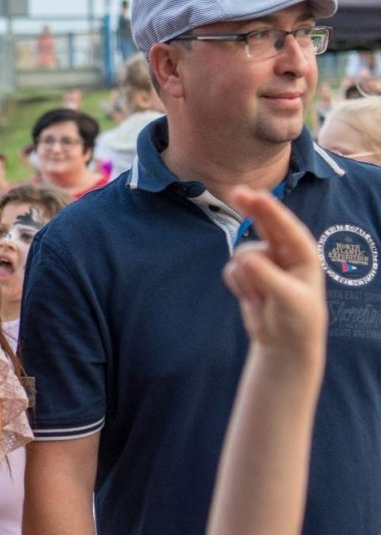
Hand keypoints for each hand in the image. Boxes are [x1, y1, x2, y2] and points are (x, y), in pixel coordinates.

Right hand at [222, 187, 326, 352]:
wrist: (284, 342)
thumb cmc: (298, 319)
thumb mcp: (288, 299)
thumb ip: (266, 277)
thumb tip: (242, 259)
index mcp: (304, 254)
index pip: (286, 228)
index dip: (271, 211)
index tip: (256, 196)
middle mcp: (284, 253)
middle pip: (264, 224)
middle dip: (251, 209)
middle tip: (236, 191)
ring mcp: (264, 262)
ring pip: (241, 254)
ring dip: (244, 277)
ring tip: (258, 298)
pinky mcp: (248, 273)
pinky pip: (231, 269)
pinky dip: (236, 285)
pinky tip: (250, 298)